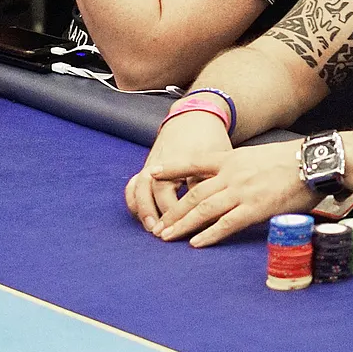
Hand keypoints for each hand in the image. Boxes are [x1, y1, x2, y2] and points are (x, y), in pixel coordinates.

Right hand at [125, 110, 234, 231]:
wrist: (194, 117)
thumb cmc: (210, 140)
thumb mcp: (218, 158)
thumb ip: (212, 182)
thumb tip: (213, 210)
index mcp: (185, 159)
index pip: (181, 188)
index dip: (184, 210)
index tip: (190, 228)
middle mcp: (164, 161)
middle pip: (157, 188)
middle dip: (160, 213)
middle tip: (165, 234)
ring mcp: (153, 163)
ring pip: (140, 186)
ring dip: (143, 209)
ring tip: (151, 228)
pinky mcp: (147, 167)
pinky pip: (133, 184)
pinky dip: (134, 200)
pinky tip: (141, 216)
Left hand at [149, 140, 317, 246]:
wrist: (315, 161)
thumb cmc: (294, 160)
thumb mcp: (261, 156)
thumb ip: (243, 169)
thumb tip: (233, 181)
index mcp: (233, 159)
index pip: (195, 163)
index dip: (173, 168)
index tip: (153, 173)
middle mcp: (232, 174)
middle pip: (194, 194)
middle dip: (173, 211)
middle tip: (158, 226)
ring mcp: (242, 191)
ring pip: (204, 210)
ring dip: (183, 225)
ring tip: (167, 237)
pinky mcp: (256, 208)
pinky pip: (227, 224)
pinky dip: (209, 234)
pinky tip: (196, 243)